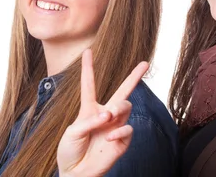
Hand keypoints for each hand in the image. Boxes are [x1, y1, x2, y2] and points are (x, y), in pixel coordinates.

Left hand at [57, 49, 148, 176]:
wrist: (76, 173)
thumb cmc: (70, 151)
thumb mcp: (72, 132)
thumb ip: (90, 120)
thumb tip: (109, 115)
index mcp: (89, 109)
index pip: (89, 85)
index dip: (89, 68)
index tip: (88, 51)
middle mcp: (106, 114)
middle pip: (123, 91)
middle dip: (135, 76)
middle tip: (145, 63)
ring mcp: (116, 126)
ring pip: (125, 106)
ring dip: (118, 109)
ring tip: (108, 117)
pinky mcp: (123, 140)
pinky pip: (127, 129)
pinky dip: (119, 131)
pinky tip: (111, 137)